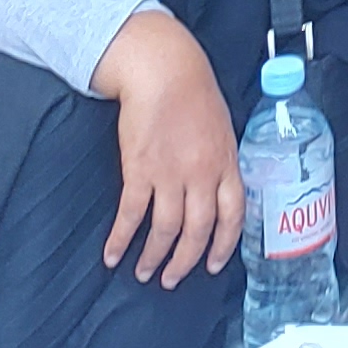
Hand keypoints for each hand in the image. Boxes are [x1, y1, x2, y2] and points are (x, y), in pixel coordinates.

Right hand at [98, 10, 244, 287]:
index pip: (234, 215)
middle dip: (185, 261)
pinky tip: (113, 254)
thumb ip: (221, 161)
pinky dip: (121, 238)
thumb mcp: (222, 127)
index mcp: (227, 162)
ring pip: (166, 230)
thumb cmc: (194, 91)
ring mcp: (171, 173)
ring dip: (153, 257)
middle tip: (172, 280)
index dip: (224, 245)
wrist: (163, 68)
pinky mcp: (140, 170)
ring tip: (143, 272)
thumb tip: (215, 191)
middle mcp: (202, 173)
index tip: (213, 264)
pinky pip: (131, 214)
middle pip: (198, 230)